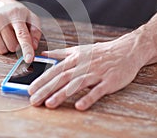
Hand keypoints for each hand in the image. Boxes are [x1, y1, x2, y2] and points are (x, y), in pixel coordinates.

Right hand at [0, 0, 40, 62]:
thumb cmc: (17, 14)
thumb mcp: (30, 17)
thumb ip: (36, 31)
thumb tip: (34, 46)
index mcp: (15, 14)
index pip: (22, 34)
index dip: (26, 48)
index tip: (29, 59)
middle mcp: (1, 18)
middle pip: (12, 46)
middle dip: (16, 46)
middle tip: (14, 35)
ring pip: (1, 49)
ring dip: (6, 47)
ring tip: (6, 35)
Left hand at [28, 32, 148, 109]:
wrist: (126, 50)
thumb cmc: (100, 52)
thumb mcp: (79, 50)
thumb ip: (60, 53)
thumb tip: (43, 54)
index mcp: (75, 58)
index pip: (55, 70)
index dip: (42, 79)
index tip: (30, 89)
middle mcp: (83, 65)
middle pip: (62, 78)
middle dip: (46, 89)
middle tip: (34, 100)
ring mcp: (96, 73)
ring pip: (77, 84)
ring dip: (62, 94)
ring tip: (50, 104)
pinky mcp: (109, 81)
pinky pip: (97, 91)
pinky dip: (88, 97)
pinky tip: (79, 106)